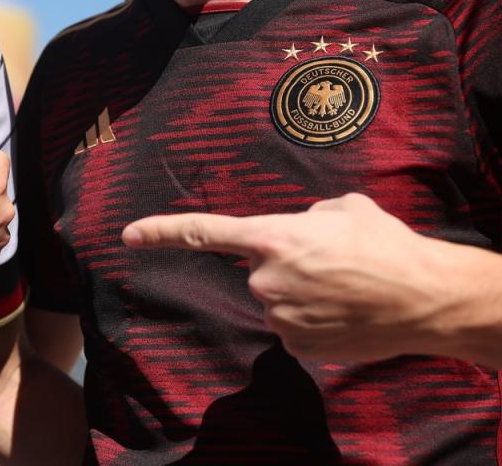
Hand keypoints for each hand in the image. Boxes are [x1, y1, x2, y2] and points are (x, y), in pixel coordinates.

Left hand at [122, 193, 490, 362]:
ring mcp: (279, 316)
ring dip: (301, 293)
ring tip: (343, 287)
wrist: (425, 298)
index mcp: (271, 237)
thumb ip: (306, 214)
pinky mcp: (296, 345)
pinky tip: (342, 312)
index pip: (202, 232)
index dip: (161, 232)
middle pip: (257, 270)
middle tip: (328, 264)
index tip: (129, 235)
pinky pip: (292, 326)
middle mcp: (265, 279)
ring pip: (276, 300)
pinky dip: (312, 319)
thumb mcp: (344, 208)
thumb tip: (301, 225)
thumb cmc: (386, 245)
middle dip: (284, 265)